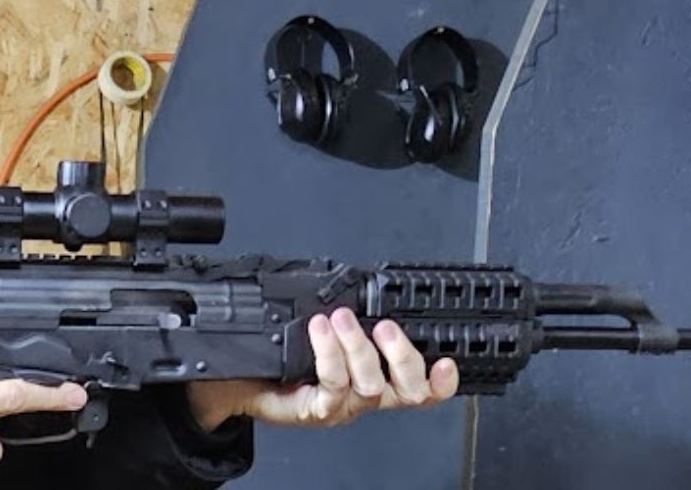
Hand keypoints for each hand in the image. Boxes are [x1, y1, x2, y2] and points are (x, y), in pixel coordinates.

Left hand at [187, 308, 458, 430]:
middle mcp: (366, 397)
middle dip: (403, 356)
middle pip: (408, 391)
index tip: (446, 360)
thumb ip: (351, 315)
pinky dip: (329, 354)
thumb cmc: (286, 357)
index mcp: (379, 379)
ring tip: (340, 318)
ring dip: (358, 347)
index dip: (441, 381)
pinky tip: (319, 332)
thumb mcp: (326, 332)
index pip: (423, 387)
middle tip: (386, 327)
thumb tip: (359, 280)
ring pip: (369, 384)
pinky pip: (332, 384)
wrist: (243, 381)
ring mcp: (342, 406)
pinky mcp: (316, 409)